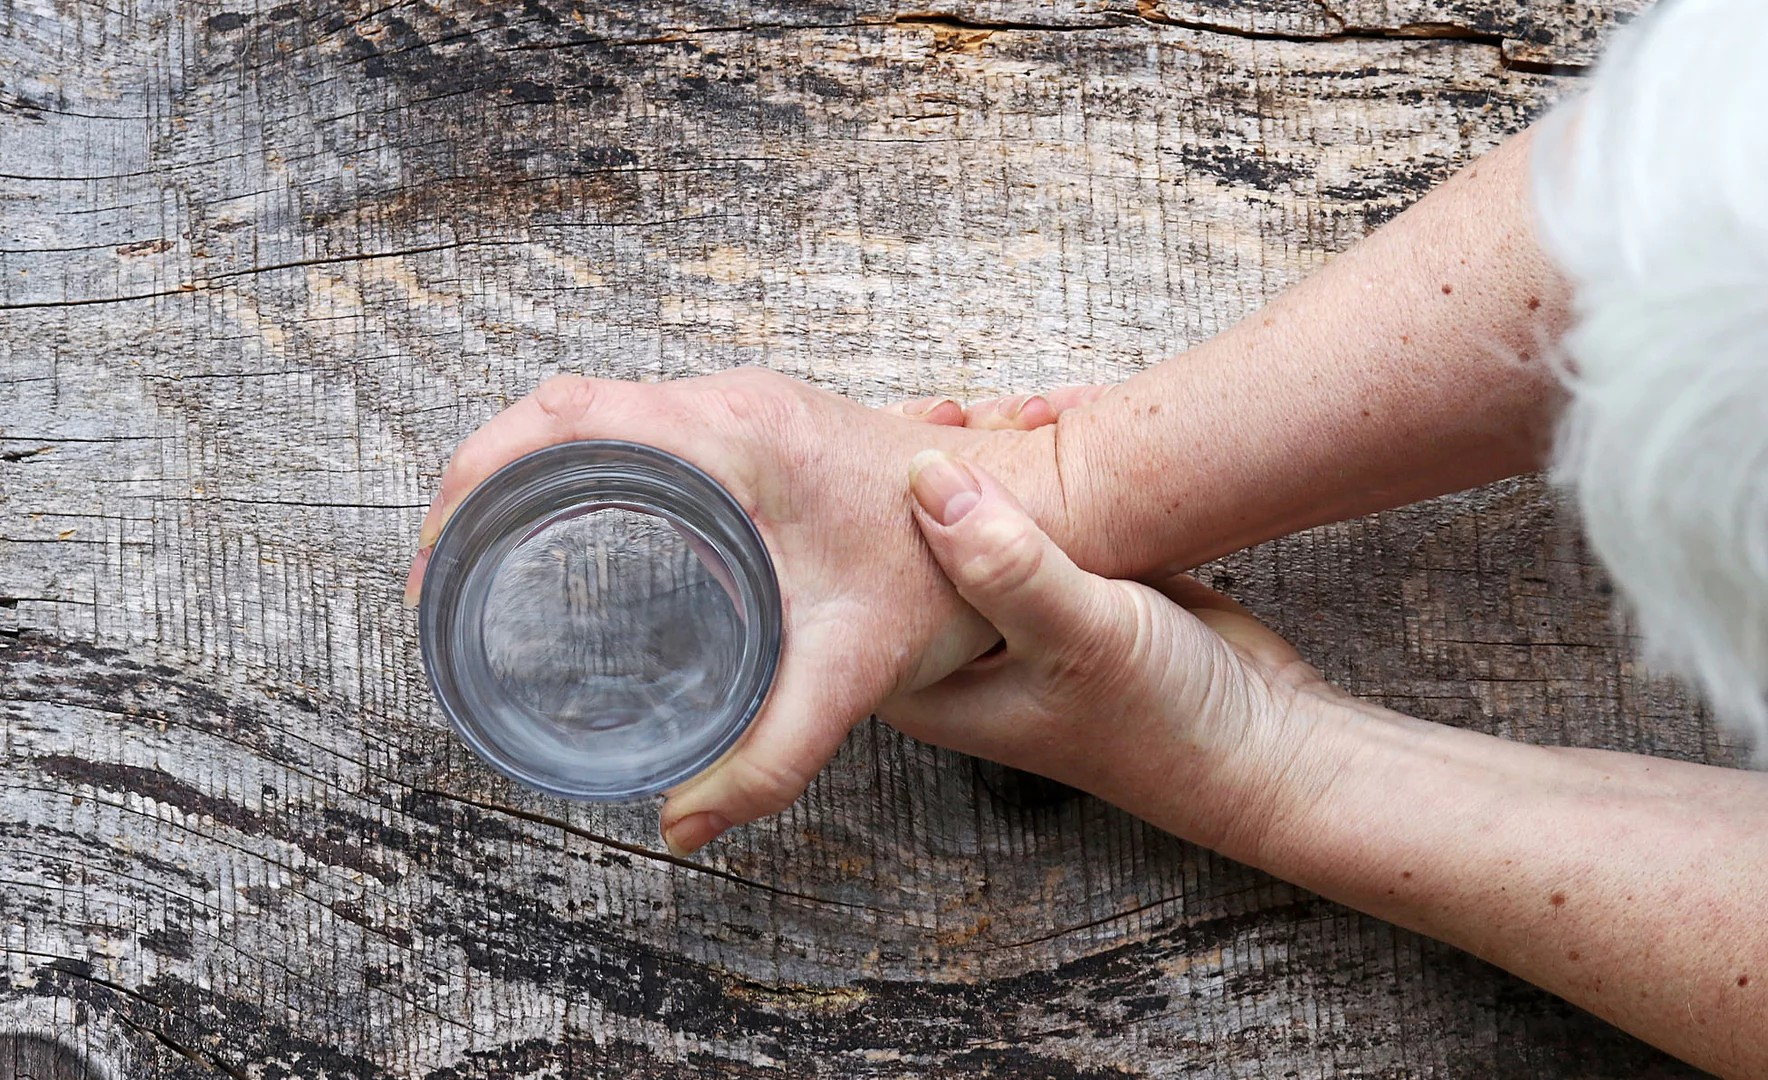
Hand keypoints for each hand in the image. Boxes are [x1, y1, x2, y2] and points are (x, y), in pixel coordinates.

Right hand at [406, 370, 1065, 854]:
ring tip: (486, 558)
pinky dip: (584, 469)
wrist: (1033, 508)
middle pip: (561, 410)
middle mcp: (728, 404)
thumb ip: (772, 754)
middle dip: (483, 482)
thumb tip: (686, 824)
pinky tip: (576, 536)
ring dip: (532, 471)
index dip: (479, 479)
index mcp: (734, 437)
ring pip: (597, 412)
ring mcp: (742, 408)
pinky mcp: (758, 428)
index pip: (565, 420)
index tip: (440, 557)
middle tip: (447, 576)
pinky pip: (638, 427)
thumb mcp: (852, 670)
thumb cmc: (947, 575)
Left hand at [879, 450, 1350, 860]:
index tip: (915, 424)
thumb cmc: (1167, 719)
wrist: (1266, 736)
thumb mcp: (1079, 638)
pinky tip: (1071, 413)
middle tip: (980, 411)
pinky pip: (1043, 503)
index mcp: (930, 681)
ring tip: (1037, 410)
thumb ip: (1003, 564)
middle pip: (919, 530)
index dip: (877, 496)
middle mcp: (962, 645)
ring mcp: (1015, 609)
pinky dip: (1057, 459)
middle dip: (949, 459)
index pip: (864, 576)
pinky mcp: (1069, 579)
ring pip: (983, 508)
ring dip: (1006, 451)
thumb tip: (926, 477)